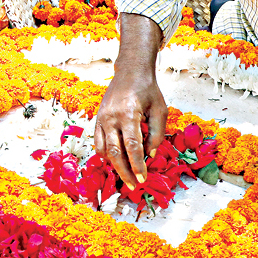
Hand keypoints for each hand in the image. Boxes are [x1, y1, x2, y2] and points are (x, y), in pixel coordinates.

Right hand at [93, 67, 167, 188]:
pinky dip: (106, 155)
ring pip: (104, 150)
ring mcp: (102, 119)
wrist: (130, 71)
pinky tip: (116, 161)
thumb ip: (156, 134)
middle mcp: (111, 118)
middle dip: (125, 172)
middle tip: (134, 185)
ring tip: (126, 176)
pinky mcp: (97, 119)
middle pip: (115, 153)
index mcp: (128, 114)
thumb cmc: (148, 90)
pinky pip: (99, 143)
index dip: (138, 165)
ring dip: (114, 166)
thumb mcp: (160, 110)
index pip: (132, 146)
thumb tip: (150, 155)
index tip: (143, 178)